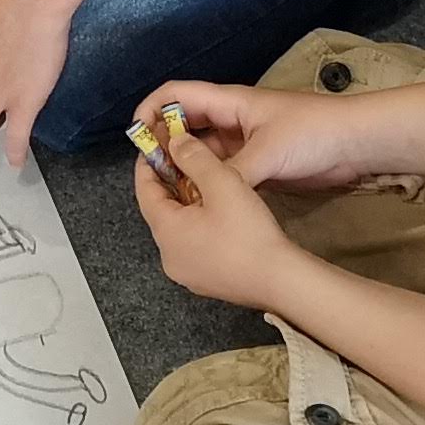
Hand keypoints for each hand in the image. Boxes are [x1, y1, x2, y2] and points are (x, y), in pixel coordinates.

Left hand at [130, 129, 301, 307]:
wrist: (281, 282)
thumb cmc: (249, 233)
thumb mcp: (222, 183)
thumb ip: (194, 158)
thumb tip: (175, 143)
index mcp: (166, 232)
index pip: (144, 190)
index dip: (148, 163)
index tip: (156, 144)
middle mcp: (169, 256)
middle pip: (159, 210)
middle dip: (169, 182)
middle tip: (184, 158)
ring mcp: (186, 273)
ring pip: (177, 228)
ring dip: (185, 204)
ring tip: (204, 183)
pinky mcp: (206, 281)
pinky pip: (192, 245)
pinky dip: (198, 225)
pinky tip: (218, 214)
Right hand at [134, 77, 370, 191]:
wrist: (357, 145)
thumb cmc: (312, 134)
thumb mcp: (267, 153)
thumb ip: (231, 173)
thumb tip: (200, 193)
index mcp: (230, 103)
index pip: (178, 94)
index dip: (152, 109)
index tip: (137, 137)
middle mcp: (232, 120)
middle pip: (186, 125)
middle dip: (164, 144)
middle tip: (150, 175)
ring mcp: (245, 142)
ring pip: (203, 152)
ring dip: (186, 167)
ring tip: (170, 193)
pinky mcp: (258, 164)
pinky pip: (223, 171)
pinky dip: (208, 181)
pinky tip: (199, 201)